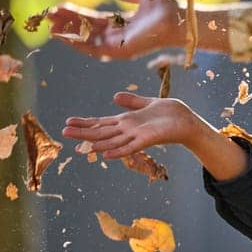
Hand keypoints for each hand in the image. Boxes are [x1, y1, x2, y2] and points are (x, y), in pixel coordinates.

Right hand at [47, 0, 188, 59]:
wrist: (181, 19)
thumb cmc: (169, 8)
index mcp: (121, 24)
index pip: (92, 20)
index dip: (75, 14)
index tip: (57, 7)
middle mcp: (118, 36)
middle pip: (86, 30)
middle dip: (67, 23)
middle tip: (47, 16)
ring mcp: (119, 45)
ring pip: (87, 40)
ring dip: (68, 33)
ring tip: (50, 25)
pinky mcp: (121, 51)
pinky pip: (95, 48)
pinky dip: (79, 43)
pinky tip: (64, 36)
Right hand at [62, 92, 202, 158]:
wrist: (188, 122)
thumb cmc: (170, 114)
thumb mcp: (148, 103)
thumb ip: (131, 102)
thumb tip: (114, 97)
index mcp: (127, 121)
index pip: (102, 122)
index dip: (86, 122)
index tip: (68, 121)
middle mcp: (128, 130)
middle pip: (102, 131)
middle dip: (83, 132)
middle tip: (63, 131)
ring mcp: (136, 136)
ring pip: (112, 140)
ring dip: (96, 143)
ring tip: (80, 146)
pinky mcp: (147, 139)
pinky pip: (130, 146)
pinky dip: (117, 150)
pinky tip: (105, 154)